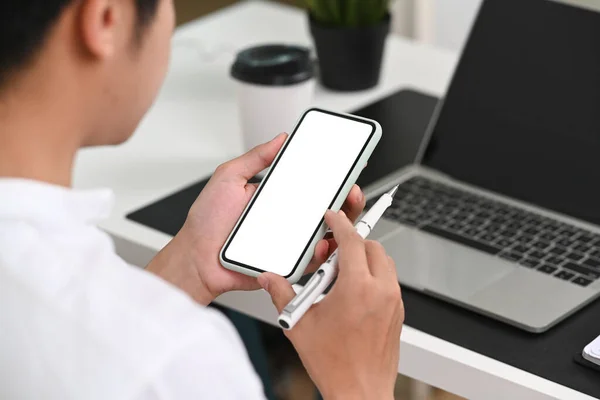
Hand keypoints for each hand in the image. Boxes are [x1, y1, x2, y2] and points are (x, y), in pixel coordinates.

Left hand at [147, 133, 365, 304]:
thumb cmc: (207, 223)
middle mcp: (288, 218)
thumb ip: (255, 158)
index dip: (332, 176)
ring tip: (341, 212)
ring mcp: (290, 242)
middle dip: (348, 197)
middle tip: (350, 188)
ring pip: (327, 234)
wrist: (195, 258)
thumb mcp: (228, 178)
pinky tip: (321, 240)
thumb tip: (279, 139)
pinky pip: (312, 259)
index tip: (346, 165)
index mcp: (277, 197)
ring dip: (342, 223)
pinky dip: (322, 251)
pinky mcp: (287, 264)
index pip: (313, 184)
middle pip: (328, 208)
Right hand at [258, 210, 403, 399]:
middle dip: (354, 242)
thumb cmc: (335, 363)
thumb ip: (282, 294)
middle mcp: (381, 290)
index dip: (341, 223)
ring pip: (385, 263)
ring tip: (341, 274)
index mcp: (357, 288)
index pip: (352, 240)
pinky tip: (353, 292)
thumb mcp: (300, 324)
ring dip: (365, 259)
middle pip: (372, 247)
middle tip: (333, 253)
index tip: (334, 216)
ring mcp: (393, 302)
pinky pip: (389, 282)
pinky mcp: (398, 313)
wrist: (360, 391)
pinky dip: (374, 276)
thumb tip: (269, 279)